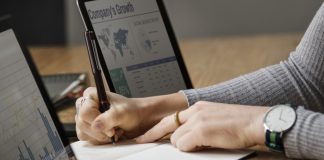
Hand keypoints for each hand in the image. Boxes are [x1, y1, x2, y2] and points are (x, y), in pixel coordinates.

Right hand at [75, 87, 187, 143]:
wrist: (137, 119)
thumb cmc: (131, 111)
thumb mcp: (122, 113)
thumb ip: (109, 118)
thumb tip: (96, 125)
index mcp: (91, 95)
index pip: (85, 111)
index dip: (97, 121)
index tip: (111, 127)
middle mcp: (85, 105)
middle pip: (82, 123)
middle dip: (99, 131)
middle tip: (113, 131)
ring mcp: (85, 117)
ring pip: (82, 132)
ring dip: (99, 136)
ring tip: (113, 132)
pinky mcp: (87, 128)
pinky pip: (86, 138)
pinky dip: (98, 139)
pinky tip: (108, 135)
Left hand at [136, 101, 268, 150]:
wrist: (258, 122)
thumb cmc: (241, 124)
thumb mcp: (216, 119)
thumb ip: (199, 125)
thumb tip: (187, 138)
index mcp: (199, 107)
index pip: (172, 117)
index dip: (157, 127)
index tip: (146, 134)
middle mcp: (196, 110)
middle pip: (167, 125)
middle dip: (153, 135)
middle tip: (142, 141)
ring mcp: (198, 119)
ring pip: (175, 138)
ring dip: (183, 145)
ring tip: (199, 145)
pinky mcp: (202, 130)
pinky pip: (183, 144)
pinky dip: (189, 149)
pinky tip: (202, 146)